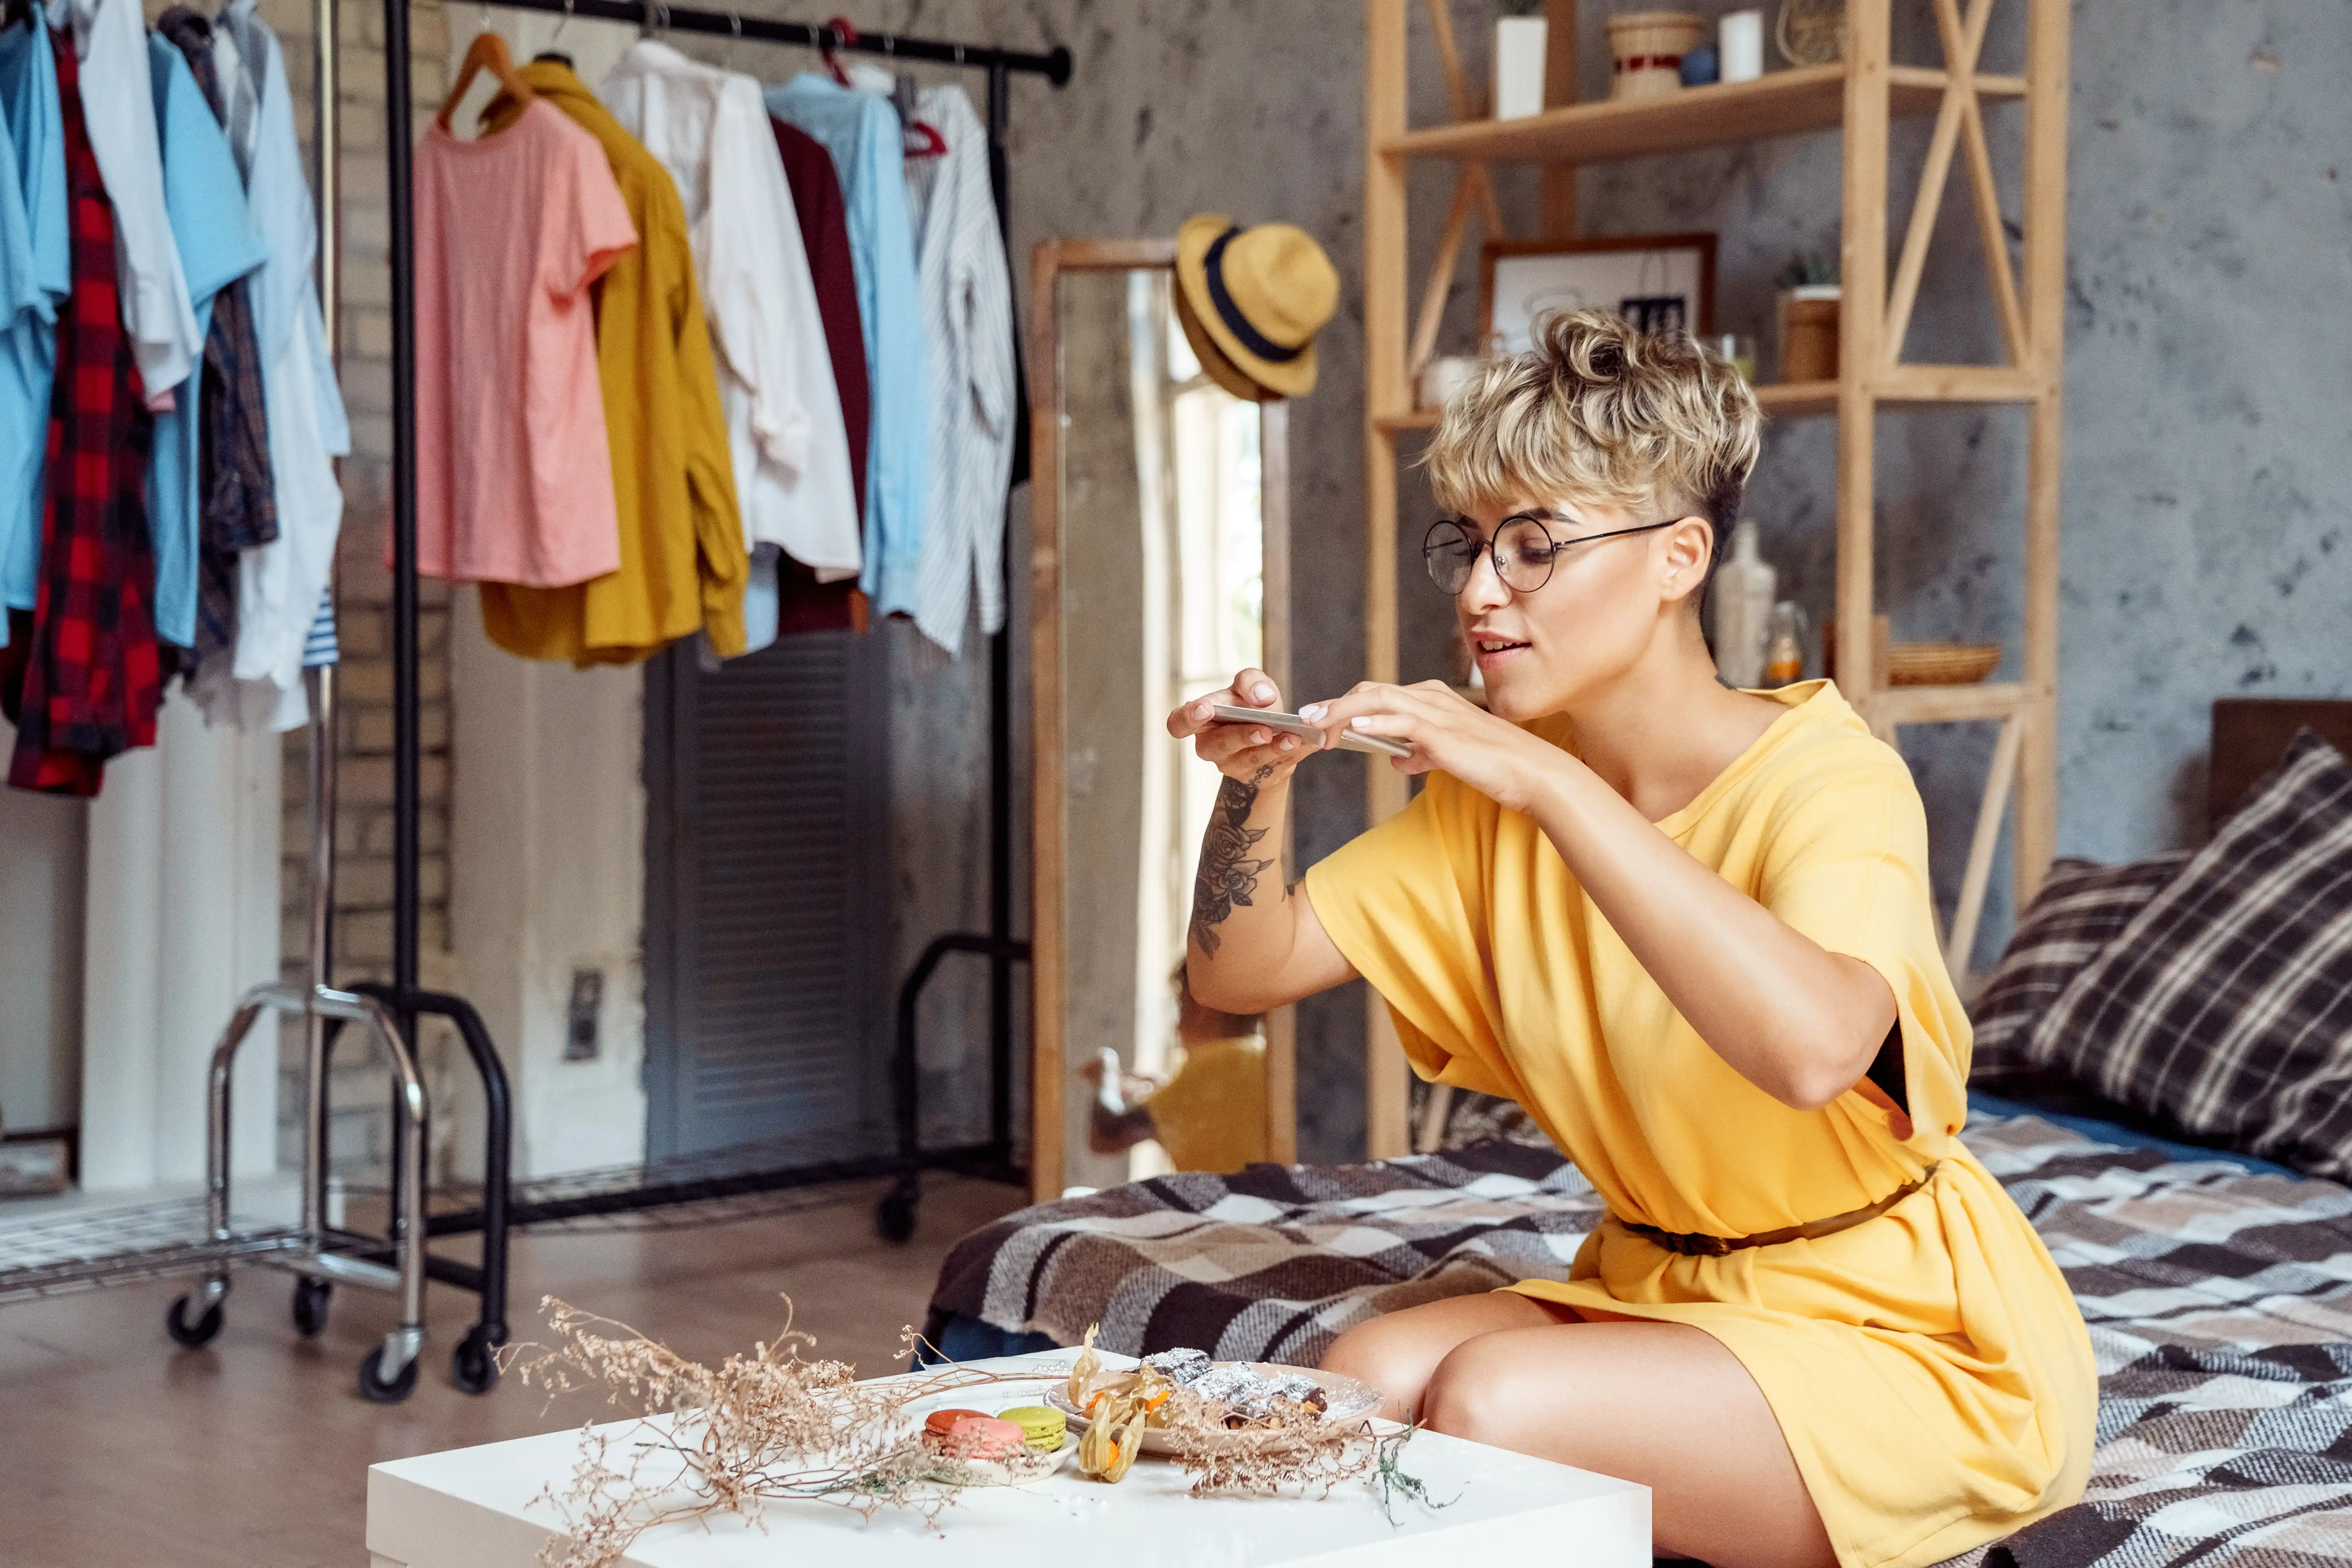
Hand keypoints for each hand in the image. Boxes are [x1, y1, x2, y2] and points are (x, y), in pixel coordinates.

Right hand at [1166, 666, 1319, 786]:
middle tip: (1264, 729)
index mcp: (1200, 720)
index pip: (1178, 723)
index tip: (1205, 709)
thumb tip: (1261, 698)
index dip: (1188, 718)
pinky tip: (1305, 743)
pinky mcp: (1257, 778)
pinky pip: (1274, 768)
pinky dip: (1291, 755)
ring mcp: (1232, 766)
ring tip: (1291, 738)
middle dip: (1241, 736)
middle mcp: (1211, 746)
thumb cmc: (1253, 704)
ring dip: (1271, 749)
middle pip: (1217, 745)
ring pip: (1248, 761)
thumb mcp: (1251, 685)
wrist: (1274, 732)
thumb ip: (1251, 681)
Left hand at [1300, 680, 1556, 811]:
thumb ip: (1419, 753)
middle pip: (1371, 692)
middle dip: (1334, 705)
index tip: (1317, 721)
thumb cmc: (1493, 764)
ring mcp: (1439, 713)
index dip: (1344, 706)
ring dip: (1344, 712)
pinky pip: (1406, 722)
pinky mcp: (1447, 734)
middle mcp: (1432, 698)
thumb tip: (1395, 759)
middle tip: (1305, 722)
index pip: (1377, 695)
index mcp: (1431, 700)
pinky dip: (1378, 723)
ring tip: (1317, 725)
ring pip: (1381, 700)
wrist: (1531, 773)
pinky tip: (1357, 730)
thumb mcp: (1446, 756)